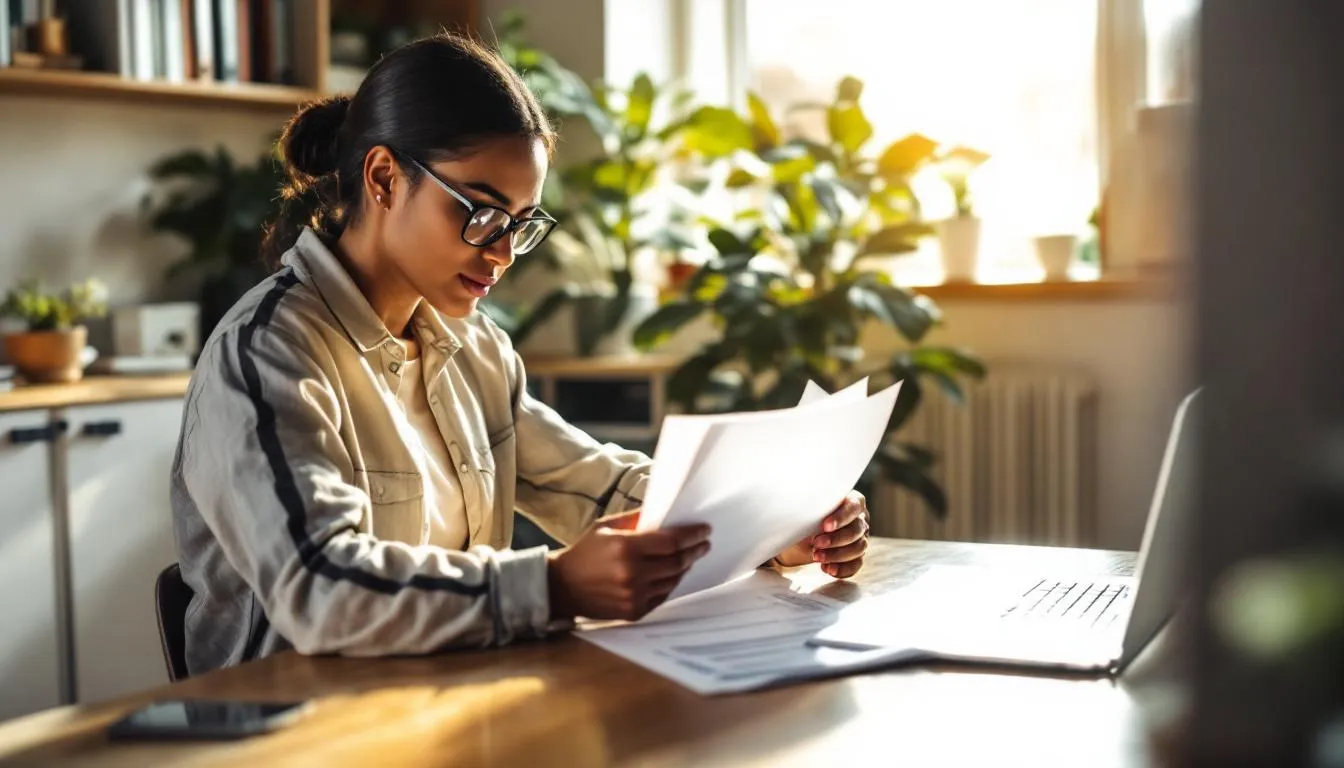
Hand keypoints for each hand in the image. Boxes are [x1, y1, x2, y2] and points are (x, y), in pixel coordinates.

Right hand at [546, 509, 711, 621]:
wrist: (563, 587)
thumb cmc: (585, 553)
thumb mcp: (606, 527)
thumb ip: (637, 521)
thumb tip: (666, 518)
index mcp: (626, 547)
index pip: (671, 542)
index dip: (692, 536)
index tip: (705, 530)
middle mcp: (633, 573)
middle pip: (677, 562)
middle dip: (694, 551)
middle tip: (704, 544)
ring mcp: (634, 595)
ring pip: (673, 580)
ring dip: (684, 568)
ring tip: (689, 557)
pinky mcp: (634, 611)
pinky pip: (662, 596)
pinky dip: (670, 584)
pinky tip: (672, 574)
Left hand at [772, 491, 868, 578]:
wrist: (795, 541)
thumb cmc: (802, 521)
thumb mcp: (804, 513)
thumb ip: (812, 510)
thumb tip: (805, 512)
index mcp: (849, 501)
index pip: (854, 506)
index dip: (841, 517)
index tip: (825, 526)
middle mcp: (858, 519)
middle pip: (857, 530)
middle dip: (836, 539)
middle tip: (816, 543)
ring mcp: (859, 538)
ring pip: (858, 548)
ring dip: (837, 555)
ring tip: (817, 557)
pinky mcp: (856, 556)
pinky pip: (856, 564)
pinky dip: (842, 568)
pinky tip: (828, 569)